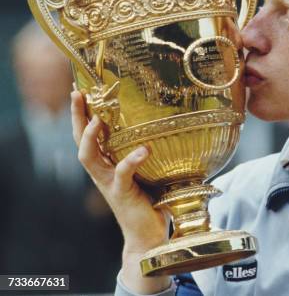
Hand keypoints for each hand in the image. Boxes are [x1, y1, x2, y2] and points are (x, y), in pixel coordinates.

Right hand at [71, 90, 170, 292]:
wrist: (149, 236)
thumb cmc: (152, 200)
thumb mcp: (151, 170)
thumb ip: (154, 151)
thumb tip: (175, 123)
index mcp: (108, 164)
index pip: (88, 135)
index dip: (82, 113)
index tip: (80, 89)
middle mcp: (103, 172)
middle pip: (80, 141)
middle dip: (77, 116)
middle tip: (77, 93)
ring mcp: (110, 183)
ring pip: (89, 158)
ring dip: (90, 137)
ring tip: (97, 120)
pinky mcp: (122, 195)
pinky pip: (122, 174)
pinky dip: (132, 160)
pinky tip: (145, 149)